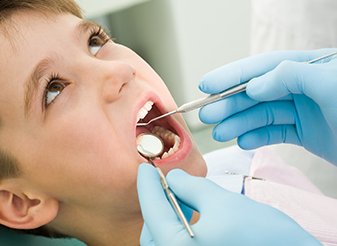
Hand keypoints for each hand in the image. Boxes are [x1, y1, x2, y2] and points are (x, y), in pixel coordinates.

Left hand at [137, 163, 320, 245]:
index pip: (151, 212)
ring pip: (165, 239)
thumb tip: (174, 178)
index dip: (147, 186)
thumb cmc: (262, 236)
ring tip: (184, 196)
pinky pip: (179, 245)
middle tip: (167, 182)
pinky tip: (193, 213)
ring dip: (169, 216)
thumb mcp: (222, 202)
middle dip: (158, 204)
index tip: (145, 169)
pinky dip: (181, 227)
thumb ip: (191, 187)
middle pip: (153, 230)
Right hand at [198, 48, 336, 164]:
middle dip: (229, 104)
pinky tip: (243, 142)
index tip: (207, 85)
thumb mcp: (330, 84)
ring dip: (238, 124)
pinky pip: (275, 133)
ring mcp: (303, 110)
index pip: (262, 66)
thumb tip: (254, 85)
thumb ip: (291, 75)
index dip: (232, 76)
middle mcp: (302, 86)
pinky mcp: (306, 133)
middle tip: (207, 115)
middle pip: (257, 93)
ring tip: (219, 134)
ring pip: (262, 115)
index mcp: (309, 66)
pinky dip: (257, 138)